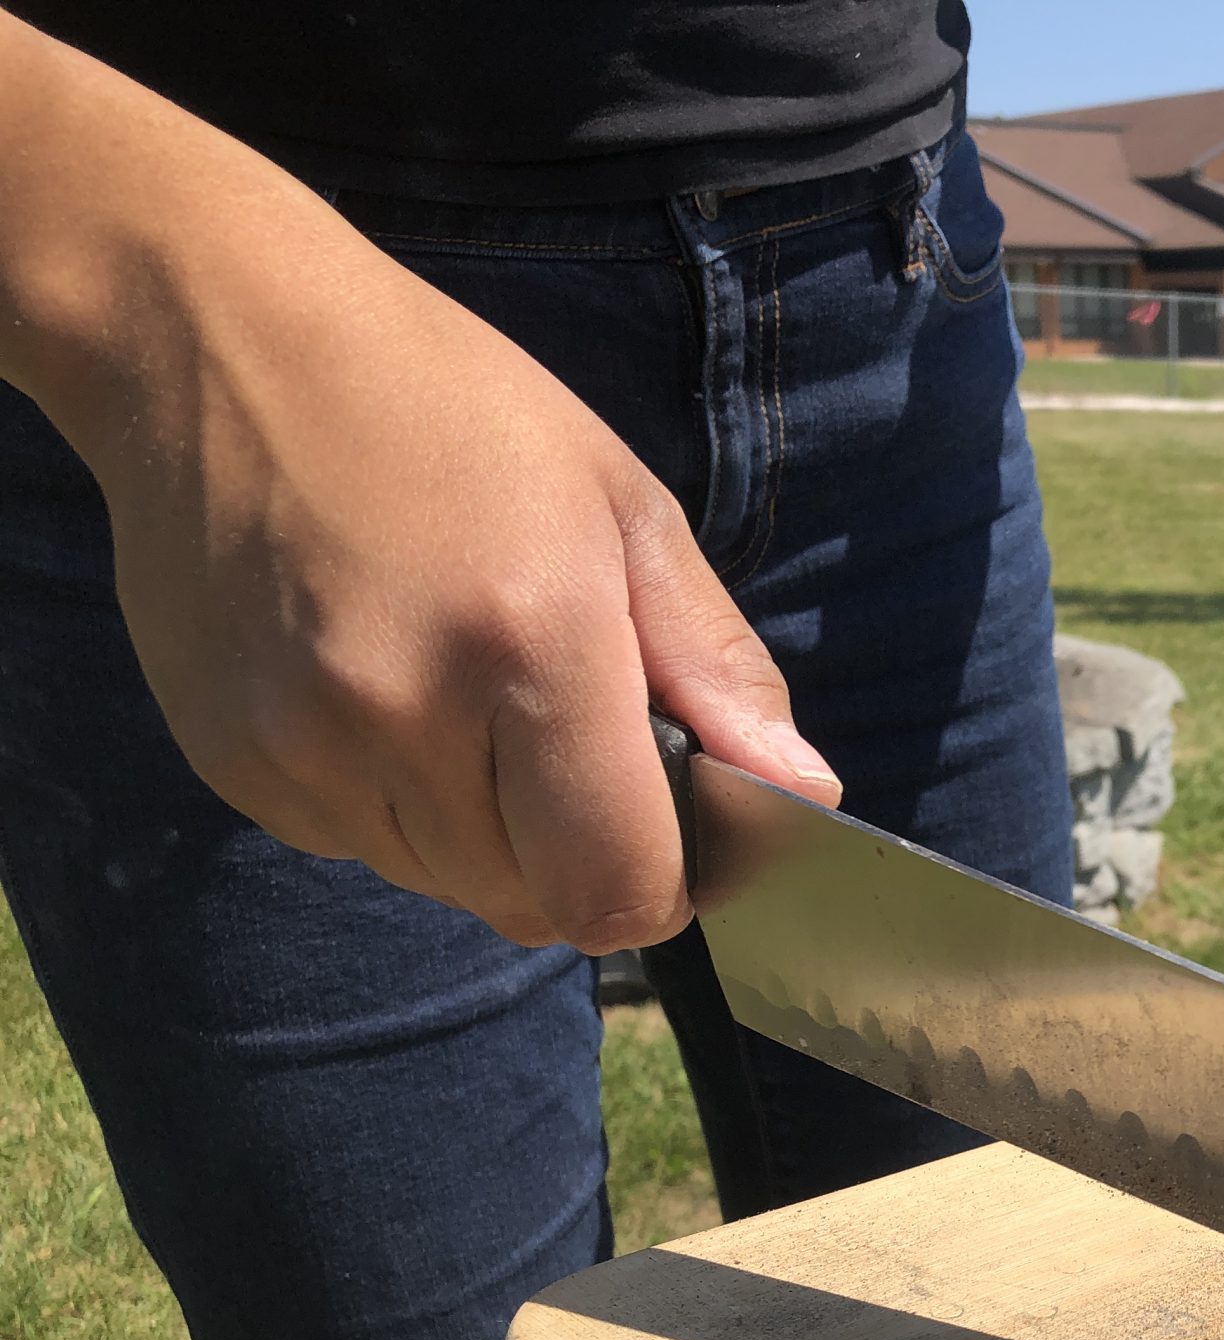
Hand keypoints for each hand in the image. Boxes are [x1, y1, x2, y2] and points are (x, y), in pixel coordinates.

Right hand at [0, 20, 837, 953]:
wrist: (211, 340)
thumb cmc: (448, 408)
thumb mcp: (624, 509)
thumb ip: (718, 670)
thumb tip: (802, 794)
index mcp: (527, 646)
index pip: (620, 888)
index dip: (670, 881)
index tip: (680, 824)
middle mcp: (403, 717)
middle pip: (537, 906)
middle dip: (581, 854)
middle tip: (575, 741)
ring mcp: (301, 751)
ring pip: (450, 885)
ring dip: (492, 834)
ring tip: (471, 693)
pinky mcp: (235, 766)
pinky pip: (360, 845)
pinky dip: (400, 804)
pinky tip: (385, 687)